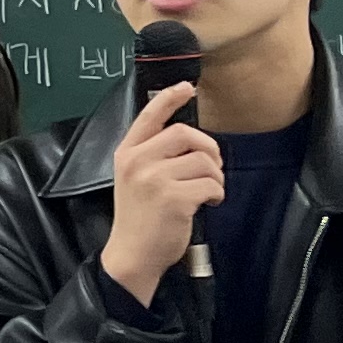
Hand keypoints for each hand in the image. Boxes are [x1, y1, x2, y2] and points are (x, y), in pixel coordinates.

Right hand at [102, 81, 225, 305]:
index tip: (187, 88)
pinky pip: (211, 184)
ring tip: (208, 191)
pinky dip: (216, 193)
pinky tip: (207, 203)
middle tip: (212, 166)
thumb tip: (190, 141)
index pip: (149, 117)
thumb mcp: (134, 179)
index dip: (170, 98)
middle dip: (208, 148)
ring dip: (215, 176)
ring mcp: (155, 179)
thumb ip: (152, 157)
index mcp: (126, 154)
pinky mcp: (174, 198)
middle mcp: (137, 161)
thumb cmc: (138, 218)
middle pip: (185, 134)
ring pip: (203, 160)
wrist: (132, 255)